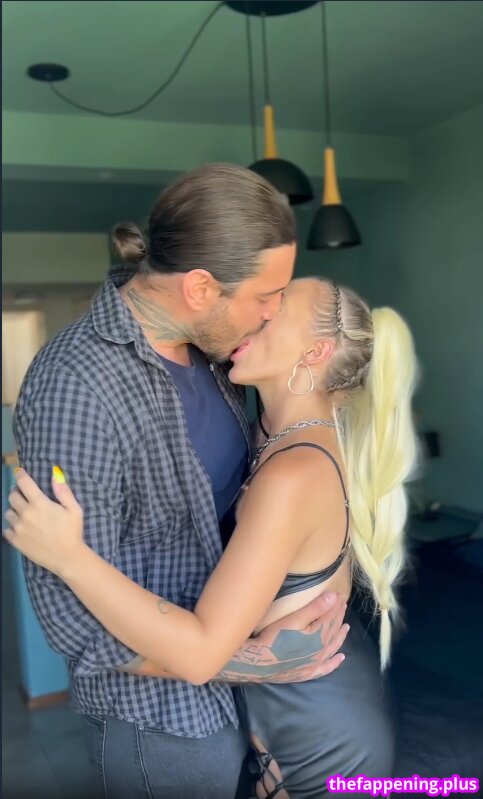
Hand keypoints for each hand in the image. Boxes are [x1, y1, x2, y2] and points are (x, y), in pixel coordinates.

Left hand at [4, 468, 84, 576]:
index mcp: (39, 503)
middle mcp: (25, 513)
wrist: (67, 557)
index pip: (24, 483)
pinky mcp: (15, 541)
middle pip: (12, 496)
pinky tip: (21, 528)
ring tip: (24, 514)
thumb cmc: (72, 531)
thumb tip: (55, 473)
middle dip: (17, 493)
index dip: (20, 475)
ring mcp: (18, 528)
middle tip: (25, 496)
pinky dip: (11, 527)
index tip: (19, 472)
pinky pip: (6, 529)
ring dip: (14, 510)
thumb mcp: (74, 509)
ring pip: (8, 512)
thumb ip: (63, 490)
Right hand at [216, 592, 348, 683]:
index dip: (336, 605)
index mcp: (319, 635)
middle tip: (343, 605)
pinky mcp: (308, 673)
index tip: (341, 595)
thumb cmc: (276, 638)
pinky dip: (335, 662)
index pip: (331, 617)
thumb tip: (335, 596)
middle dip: (339, 616)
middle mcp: (322, 650)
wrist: (261, 663)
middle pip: (333, 630)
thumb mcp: (295, 619)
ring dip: (340, 636)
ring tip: (346, 627)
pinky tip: (340, 657)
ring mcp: (316, 663)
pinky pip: (327, 668)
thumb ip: (316, 608)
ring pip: (333, 647)